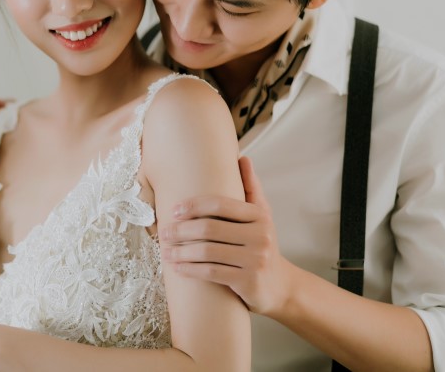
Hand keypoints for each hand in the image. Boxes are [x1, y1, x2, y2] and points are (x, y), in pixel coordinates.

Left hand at [160, 157, 293, 316]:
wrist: (280, 286)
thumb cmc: (261, 244)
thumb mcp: (262, 216)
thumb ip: (251, 188)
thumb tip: (242, 157)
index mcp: (259, 216)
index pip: (219, 204)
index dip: (193, 205)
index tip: (173, 210)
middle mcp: (261, 236)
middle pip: (209, 228)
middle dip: (181, 230)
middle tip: (164, 232)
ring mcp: (256, 260)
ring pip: (207, 252)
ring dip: (181, 252)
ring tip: (165, 251)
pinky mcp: (249, 282)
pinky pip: (211, 272)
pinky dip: (189, 270)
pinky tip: (176, 268)